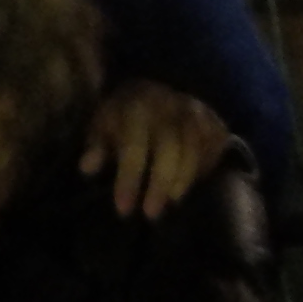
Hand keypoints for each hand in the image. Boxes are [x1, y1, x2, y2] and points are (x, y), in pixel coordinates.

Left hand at [80, 82, 228, 218]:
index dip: (129, 179)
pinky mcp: (216, 122)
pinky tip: (187, 186)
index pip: (134, 146)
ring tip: (171, 204)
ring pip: (196, 151)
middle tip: (150, 215)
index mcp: (137, 106)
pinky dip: (203, 171)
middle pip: (170, 149)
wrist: (160, 87)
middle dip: (160, 184)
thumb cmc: (125, 115)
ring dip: (183, 181)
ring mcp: (198, 113)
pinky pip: (214, 150)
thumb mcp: (103, 125)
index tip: (123, 210)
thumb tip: (87, 167)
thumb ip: (97, 146)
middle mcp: (170, 107)